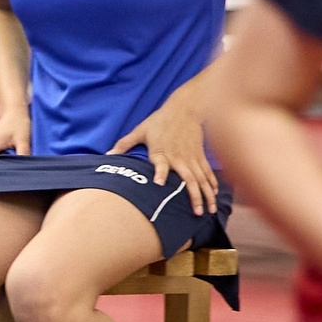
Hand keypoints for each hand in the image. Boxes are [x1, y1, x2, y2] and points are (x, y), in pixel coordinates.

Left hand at [112, 99, 218, 215]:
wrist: (184, 108)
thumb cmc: (159, 120)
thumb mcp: (140, 130)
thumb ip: (124, 144)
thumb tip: (108, 154)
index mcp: (162, 152)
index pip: (161, 164)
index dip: (160, 173)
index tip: (158, 184)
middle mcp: (178, 157)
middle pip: (188, 179)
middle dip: (194, 196)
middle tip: (196, 213)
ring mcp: (191, 157)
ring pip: (201, 179)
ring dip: (206, 195)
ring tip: (209, 210)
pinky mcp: (200, 155)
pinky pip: (207, 171)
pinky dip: (211, 183)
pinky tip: (213, 194)